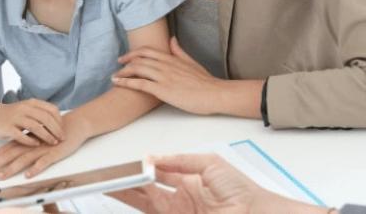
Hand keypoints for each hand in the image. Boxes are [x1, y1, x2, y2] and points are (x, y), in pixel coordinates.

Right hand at [0, 99, 63, 145]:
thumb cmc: (13, 114)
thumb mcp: (28, 109)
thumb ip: (41, 112)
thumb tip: (58, 122)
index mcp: (31, 103)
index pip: (51, 109)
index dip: (59, 120)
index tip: (63, 129)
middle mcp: (24, 108)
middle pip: (45, 118)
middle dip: (56, 129)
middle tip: (62, 138)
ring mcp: (15, 118)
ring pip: (35, 127)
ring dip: (46, 136)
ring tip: (53, 143)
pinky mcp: (7, 128)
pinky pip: (21, 135)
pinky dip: (31, 141)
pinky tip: (37, 145)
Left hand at [0, 115, 91, 178]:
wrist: (74, 125)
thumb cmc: (54, 132)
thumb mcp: (36, 136)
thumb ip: (24, 142)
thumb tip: (10, 153)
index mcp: (25, 139)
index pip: (6, 149)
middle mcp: (31, 144)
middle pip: (10, 155)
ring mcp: (42, 148)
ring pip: (24, 159)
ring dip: (12, 168)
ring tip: (2, 177)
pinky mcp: (54, 153)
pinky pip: (43, 162)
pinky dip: (35, 168)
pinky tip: (28, 175)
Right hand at [111, 154, 304, 213]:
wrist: (256, 212)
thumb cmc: (241, 190)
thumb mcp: (209, 164)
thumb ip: (180, 160)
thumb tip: (153, 157)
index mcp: (187, 182)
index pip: (157, 174)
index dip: (140, 170)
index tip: (126, 165)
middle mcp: (180, 199)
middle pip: (145, 191)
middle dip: (126, 183)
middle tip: (108, 177)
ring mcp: (178, 213)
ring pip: (145, 204)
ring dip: (127, 195)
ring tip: (110, 185)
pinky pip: (154, 211)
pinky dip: (139, 204)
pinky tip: (129, 197)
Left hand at [114, 36, 222, 114]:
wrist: (215, 94)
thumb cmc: (205, 82)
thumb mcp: (191, 62)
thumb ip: (179, 51)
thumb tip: (171, 39)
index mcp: (172, 58)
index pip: (147, 50)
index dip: (133, 53)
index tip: (125, 57)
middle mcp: (166, 65)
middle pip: (139, 58)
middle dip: (125, 61)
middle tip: (117, 66)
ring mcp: (164, 77)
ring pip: (137, 69)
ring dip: (123, 72)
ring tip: (114, 77)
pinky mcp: (163, 89)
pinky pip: (140, 84)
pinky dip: (126, 82)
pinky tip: (118, 83)